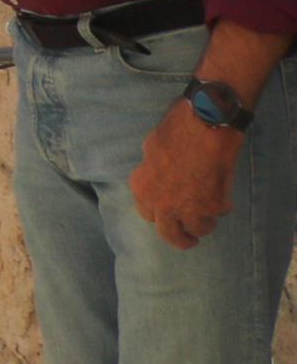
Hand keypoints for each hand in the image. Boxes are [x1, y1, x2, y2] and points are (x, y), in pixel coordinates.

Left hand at [132, 100, 243, 250]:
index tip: (169, 217)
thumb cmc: (177, 129)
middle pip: (170, 234)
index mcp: (142, 188)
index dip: (160, 215)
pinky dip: (221, 207)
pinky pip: (218, 215)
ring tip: (209, 215)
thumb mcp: (151, 149)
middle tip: (190, 238)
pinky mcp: (213, 207)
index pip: (148, 215)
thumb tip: (159, 178)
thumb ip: (153, 171)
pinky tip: (222, 192)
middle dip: (181, 238)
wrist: (205, 125)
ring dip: (203, 223)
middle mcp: (161, 204)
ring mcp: (187, 209)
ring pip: (197, 229)